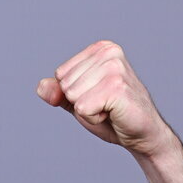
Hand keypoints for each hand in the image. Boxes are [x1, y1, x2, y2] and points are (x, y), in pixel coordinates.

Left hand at [37, 40, 174, 157]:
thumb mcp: (78, 101)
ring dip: (88, 111)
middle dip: (80, 103)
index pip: (60, 75)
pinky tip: (113, 114)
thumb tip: (41, 87)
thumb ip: (57, 93)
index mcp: (100, 49)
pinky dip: (94, 118)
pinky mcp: (116, 87)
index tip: (98, 97)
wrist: (141, 134)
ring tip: (110, 109)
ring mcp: (114, 68)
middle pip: (65, 84)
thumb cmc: (112, 116)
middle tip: (105, 105)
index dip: (74, 94)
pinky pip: (82, 108)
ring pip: (72, 96)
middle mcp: (109, 52)